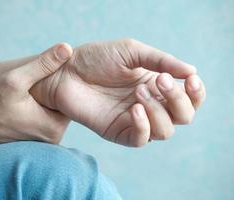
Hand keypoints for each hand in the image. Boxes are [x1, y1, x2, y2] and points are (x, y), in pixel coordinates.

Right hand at [0, 43, 72, 143]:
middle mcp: (55, 137)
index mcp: (54, 126)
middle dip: (56, 91)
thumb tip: (67, 49)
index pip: (73, 98)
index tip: (57, 71)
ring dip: (49, 99)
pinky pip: (48, 117)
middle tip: (43, 78)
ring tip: (35, 90)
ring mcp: (47, 140)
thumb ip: (43, 65)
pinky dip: (43, 107)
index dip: (65, 81)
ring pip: (56, 110)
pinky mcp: (39, 140)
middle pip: (65, 105)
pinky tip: (30, 100)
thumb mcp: (15, 80)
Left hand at [31, 39, 205, 146]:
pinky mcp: (117, 131)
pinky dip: (144, 126)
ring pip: (166, 131)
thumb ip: (161, 60)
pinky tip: (134, 108)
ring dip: (159, 110)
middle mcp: (149, 105)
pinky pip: (140, 139)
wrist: (67, 71)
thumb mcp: (132, 51)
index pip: (188, 98)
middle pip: (183, 117)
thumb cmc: (97, 58)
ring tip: (139, 90)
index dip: (196, 92)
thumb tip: (192, 71)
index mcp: (156, 86)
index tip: (191, 79)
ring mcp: (134, 120)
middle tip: (159, 81)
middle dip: (177, 99)